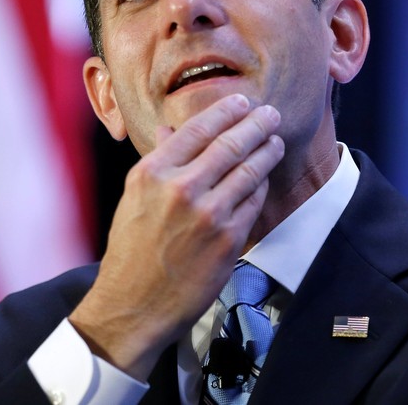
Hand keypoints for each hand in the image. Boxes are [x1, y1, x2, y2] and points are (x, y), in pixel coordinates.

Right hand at [69, 93, 284, 379]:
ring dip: (268, 151)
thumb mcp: (134, 197)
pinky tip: (263, 180)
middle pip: (231, 144)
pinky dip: (261, 187)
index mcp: (153, 173)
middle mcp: (181, 190)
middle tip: (272, 114)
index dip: (226, 111)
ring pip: (249, 171)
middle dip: (257, 124)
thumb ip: (158, 160)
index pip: (198, 129)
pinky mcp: (228, 240)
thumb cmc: (131, 250)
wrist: (134, 305)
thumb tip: (169, 129)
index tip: (242, 102)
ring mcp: (208, 215)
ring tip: (275, 141)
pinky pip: (253, 202)